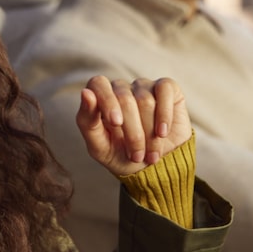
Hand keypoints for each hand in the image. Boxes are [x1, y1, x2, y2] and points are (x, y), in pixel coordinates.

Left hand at [76, 76, 190, 176]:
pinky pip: (164, 91)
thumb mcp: (99, 147)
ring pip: (145, 101)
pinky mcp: (167, 88)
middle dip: (132, 133)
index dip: (107, 101)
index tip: (116, 123)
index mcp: (100, 98)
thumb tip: (85, 92)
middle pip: (124, 99)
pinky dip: (164, 115)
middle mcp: (121, 88)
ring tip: (151, 154)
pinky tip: (163, 133)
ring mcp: (144, 86)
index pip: (98, 84)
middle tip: (136, 156)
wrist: (156, 168)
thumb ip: (87, 121)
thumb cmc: (122, 156)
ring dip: (149, 133)